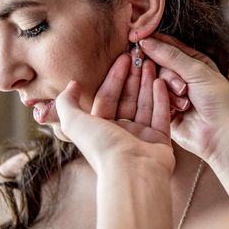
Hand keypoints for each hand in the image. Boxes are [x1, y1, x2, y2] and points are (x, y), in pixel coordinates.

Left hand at [55, 55, 174, 176]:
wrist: (132, 172)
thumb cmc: (103, 148)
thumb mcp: (75, 122)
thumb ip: (67, 103)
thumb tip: (71, 85)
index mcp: (100, 128)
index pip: (108, 96)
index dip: (115, 76)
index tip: (123, 58)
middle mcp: (120, 132)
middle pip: (128, 98)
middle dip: (133, 77)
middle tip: (140, 57)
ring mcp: (142, 136)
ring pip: (145, 104)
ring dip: (148, 83)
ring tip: (152, 64)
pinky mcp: (160, 141)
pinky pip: (161, 115)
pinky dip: (161, 98)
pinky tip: (160, 81)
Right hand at [140, 35, 228, 214]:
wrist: (222, 135)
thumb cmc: (219, 101)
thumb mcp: (198, 72)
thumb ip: (171, 56)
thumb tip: (147, 40)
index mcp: (195, 62)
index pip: (169, 46)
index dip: (154, 42)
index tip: (138, 39)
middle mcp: (183, 76)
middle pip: (159, 64)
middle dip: (169, 75)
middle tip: (182, 88)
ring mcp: (173, 94)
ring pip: (155, 82)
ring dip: (170, 91)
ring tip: (186, 103)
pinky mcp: (166, 111)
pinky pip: (154, 100)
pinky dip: (165, 103)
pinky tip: (179, 110)